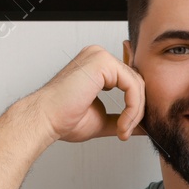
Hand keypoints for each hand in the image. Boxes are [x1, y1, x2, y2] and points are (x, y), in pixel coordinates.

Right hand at [18, 45, 146, 144]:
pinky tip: (122, 123)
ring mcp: (99, 56)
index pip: (130, 82)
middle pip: (136, 81)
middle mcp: (98, 57)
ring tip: (122, 130)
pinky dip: (132, 108)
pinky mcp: (102, 62)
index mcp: (97, 66)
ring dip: (134, 112)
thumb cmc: (63, 119)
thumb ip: (123, 118)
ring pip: (136, 84)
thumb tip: (142, 126)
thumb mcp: (102, 120)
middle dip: (137, 110)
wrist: (45, 120)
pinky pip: (132, 85)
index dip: (135, 106)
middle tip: (125, 131)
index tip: (127, 128)